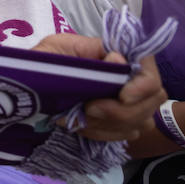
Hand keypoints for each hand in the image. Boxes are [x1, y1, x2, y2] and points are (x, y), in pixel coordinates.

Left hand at [32, 35, 166, 139]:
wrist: (31, 83)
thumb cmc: (47, 60)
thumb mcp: (60, 47)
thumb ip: (89, 52)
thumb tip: (118, 59)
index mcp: (121, 55)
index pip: (150, 72)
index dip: (142, 86)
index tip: (122, 96)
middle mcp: (133, 80)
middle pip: (153, 101)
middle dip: (121, 111)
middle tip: (89, 109)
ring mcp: (131, 103)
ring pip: (141, 122)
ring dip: (110, 124)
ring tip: (80, 115)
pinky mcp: (121, 123)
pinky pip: (124, 135)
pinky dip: (101, 133)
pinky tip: (81, 123)